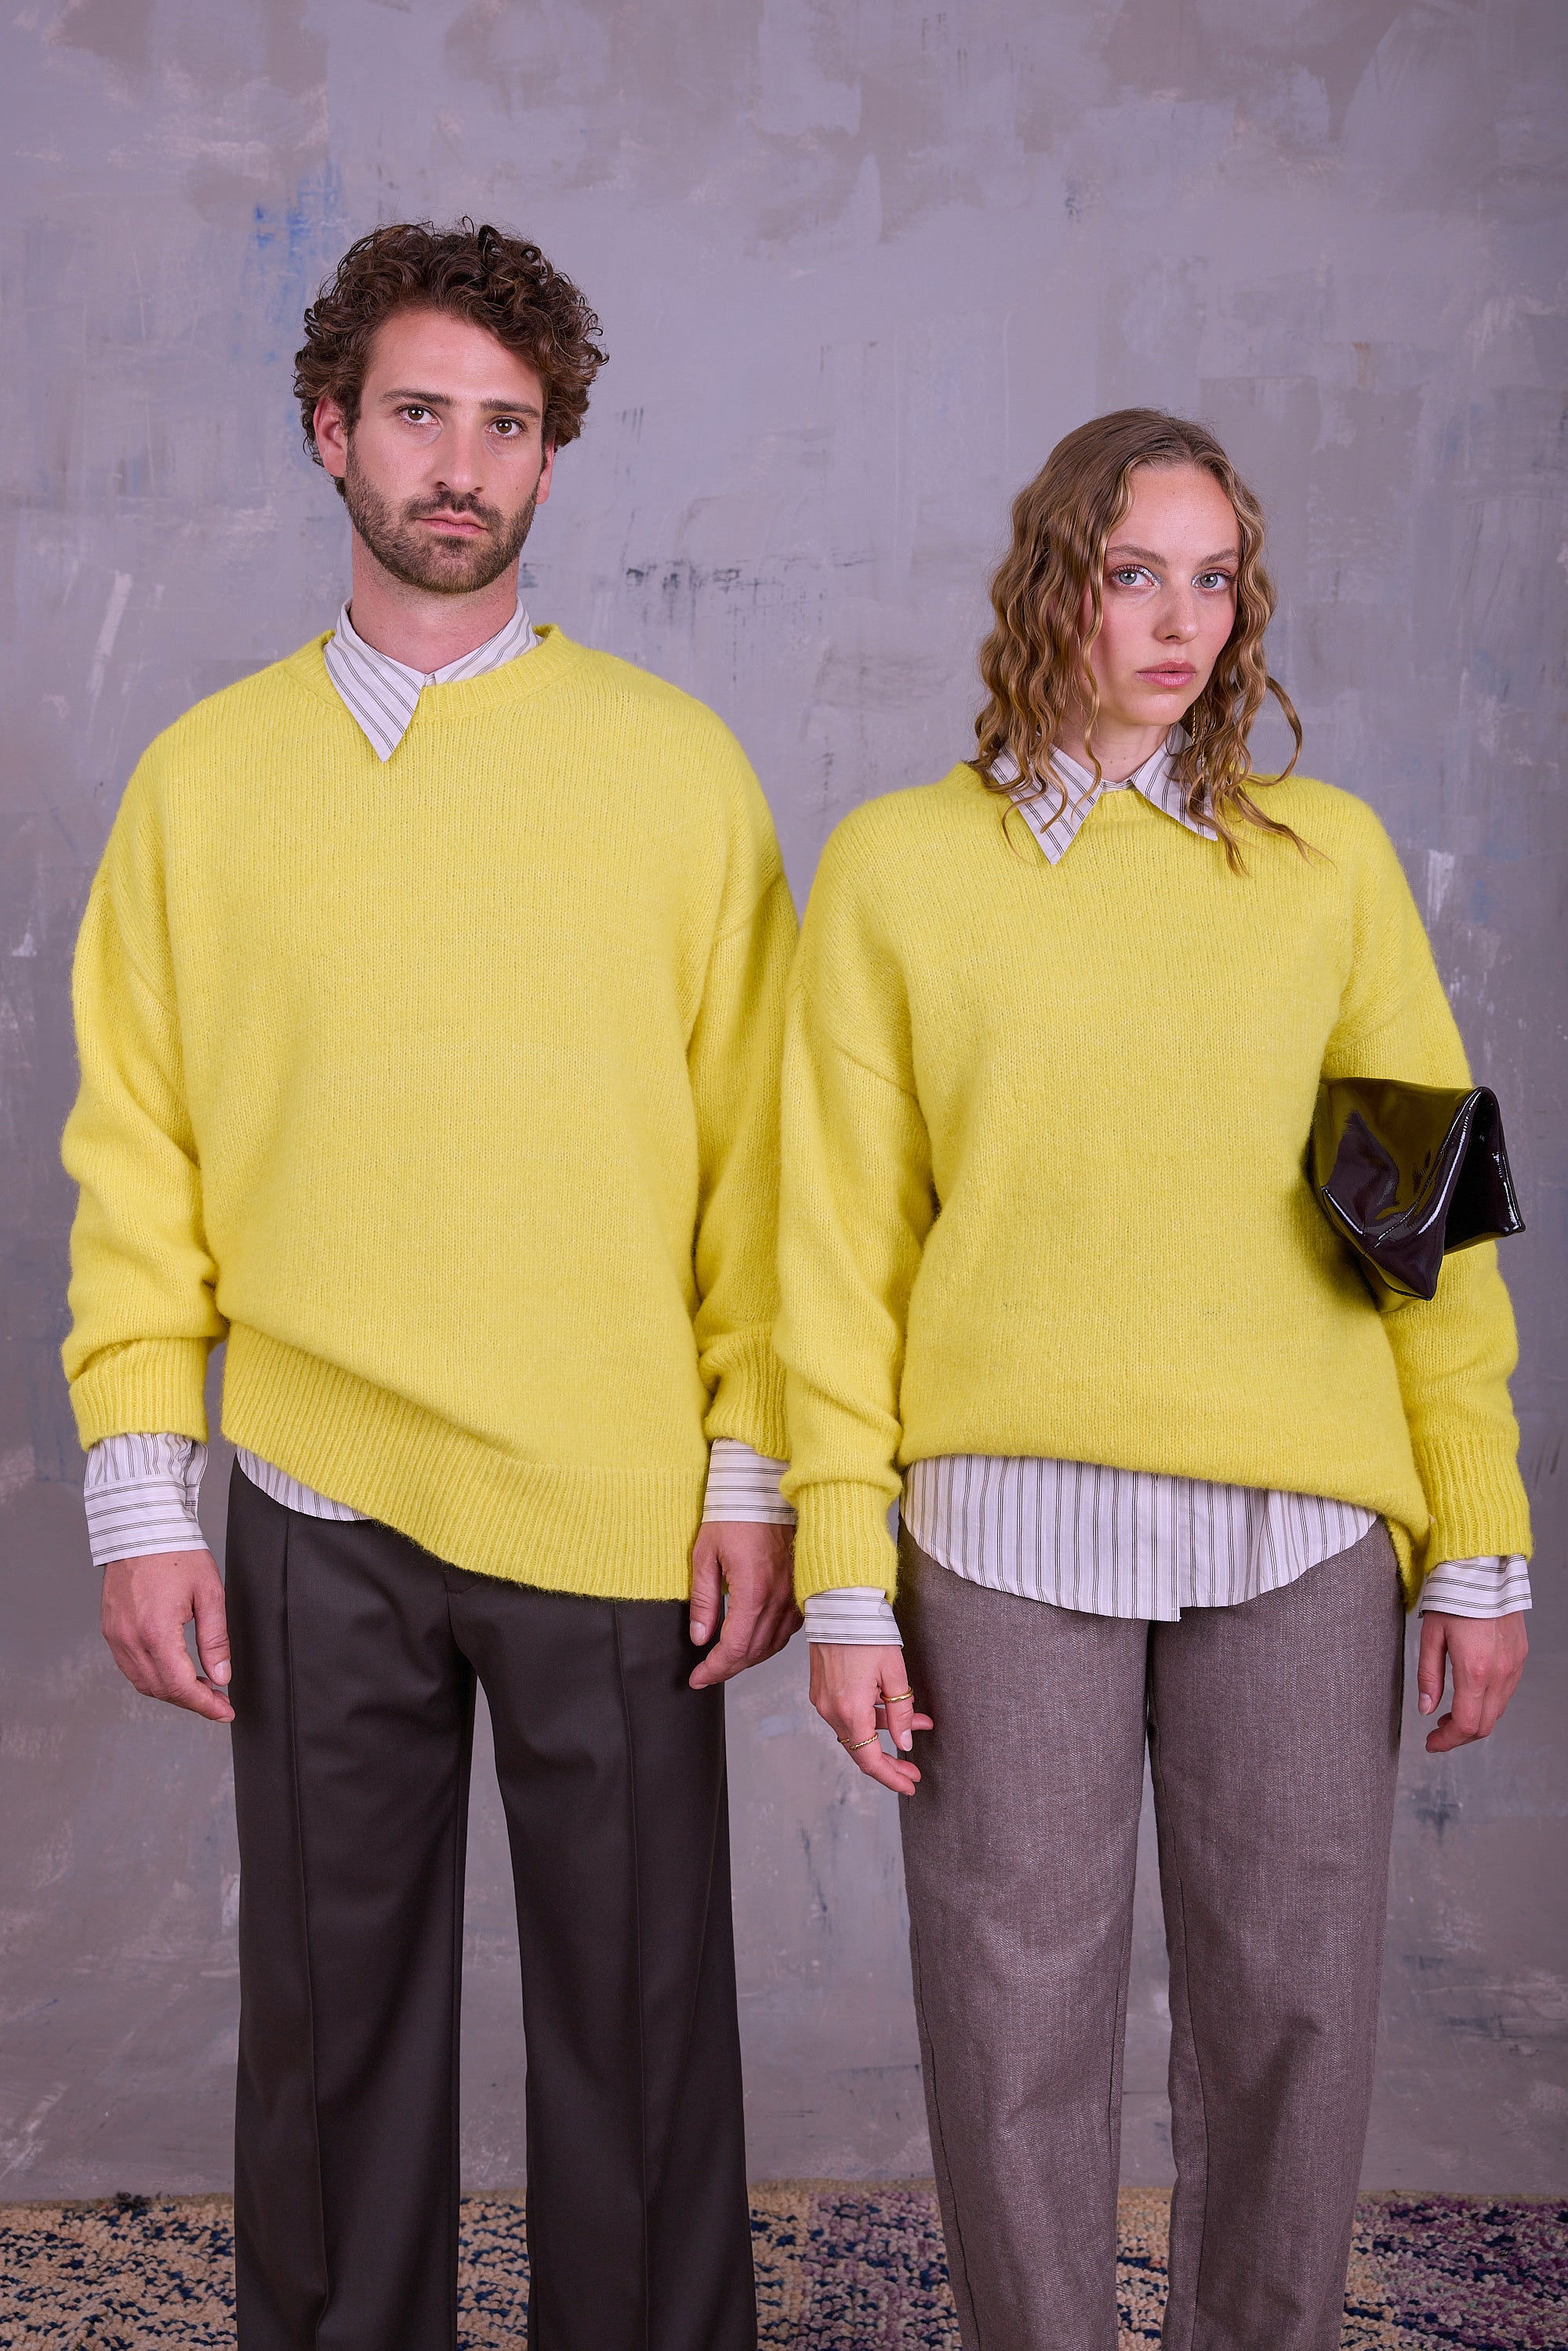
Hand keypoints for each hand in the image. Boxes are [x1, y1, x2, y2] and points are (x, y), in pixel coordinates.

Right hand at [102, 1549, 234, 1723]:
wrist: (142, 1529)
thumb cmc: (176, 1553)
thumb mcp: (209, 1594)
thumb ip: (215, 1639)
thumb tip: (221, 1675)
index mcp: (156, 1632)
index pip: (180, 1686)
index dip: (204, 1705)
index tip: (224, 1711)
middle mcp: (130, 1639)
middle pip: (160, 1690)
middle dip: (191, 1701)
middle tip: (217, 1700)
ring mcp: (116, 1636)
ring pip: (143, 1683)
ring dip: (171, 1692)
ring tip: (199, 1688)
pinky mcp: (111, 1631)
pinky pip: (130, 1667)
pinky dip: (153, 1677)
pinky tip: (173, 1671)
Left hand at [687, 1522, 801, 1688]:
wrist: (764, 1488)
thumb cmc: (735, 1514)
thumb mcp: (705, 1555)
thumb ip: (703, 1600)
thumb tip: (700, 1637)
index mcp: (753, 1591)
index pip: (734, 1648)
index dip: (714, 1669)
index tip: (697, 1678)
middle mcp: (779, 1598)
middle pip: (754, 1652)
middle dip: (727, 1669)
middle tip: (706, 1673)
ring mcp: (794, 1594)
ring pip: (773, 1644)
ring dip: (748, 1659)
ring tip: (726, 1661)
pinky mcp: (801, 1588)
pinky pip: (787, 1629)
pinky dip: (768, 1642)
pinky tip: (753, 1640)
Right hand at [809, 1640, 933, 1796]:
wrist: (839, 1602)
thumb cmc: (868, 1632)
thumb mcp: (894, 1673)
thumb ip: (900, 1713)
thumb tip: (904, 1743)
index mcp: (850, 1710)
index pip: (870, 1759)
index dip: (891, 1776)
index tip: (909, 1783)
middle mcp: (831, 1710)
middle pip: (861, 1748)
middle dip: (890, 1759)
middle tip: (913, 1768)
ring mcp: (823, 1700)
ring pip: (855, 1729)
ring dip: (884, 1731)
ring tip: (917, 1724)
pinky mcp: (821, 1689)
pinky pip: (846, 1713)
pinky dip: (869, 1716)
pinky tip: (890, 1707)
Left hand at [1417, 1610, 1526, 1753]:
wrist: (1484, 1571)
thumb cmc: (1453, 1598)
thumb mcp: (1431, 1636)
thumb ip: (1428, 1676)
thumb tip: (1426, 1709)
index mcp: (1474, 1670)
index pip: (1465, 1723)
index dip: (1447, 1740)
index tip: (1431, 1744)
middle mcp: (1499, 1673)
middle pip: (1484, 1725)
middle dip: (1459, 1735)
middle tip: (1438, 1732)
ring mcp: (1514, 1667)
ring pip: (1497, 1712)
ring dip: (1474, 1720)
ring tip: (1450, 1713)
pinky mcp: (1520, 1658)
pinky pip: (1506, 1693)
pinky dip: (1488, 1704)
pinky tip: (1471, 1695)